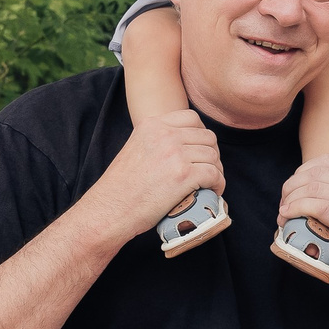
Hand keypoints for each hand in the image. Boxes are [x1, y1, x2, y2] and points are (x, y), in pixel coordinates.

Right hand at [80, 110, 221, 242]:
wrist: (110, 209)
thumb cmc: (121, 187)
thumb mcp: (136, 148)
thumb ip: (157, 141)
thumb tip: (184, 145)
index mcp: (152, 125)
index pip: (191, 118)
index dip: (201, 136)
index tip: (199, 152)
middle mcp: (164, 134)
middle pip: (207, 137)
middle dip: (212, 155)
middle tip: (208, 171)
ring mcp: (175, 153)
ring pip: (213, 156)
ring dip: (216, 171)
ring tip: (210, 184)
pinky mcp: (184, 175)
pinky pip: (214, 174)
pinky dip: (218, 184)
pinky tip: (213, 192)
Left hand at [276, 154, 328, 293]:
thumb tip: (295, 188)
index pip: (324, 162)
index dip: (300, 173)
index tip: (290, 191)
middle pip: (316, 173)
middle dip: (292, 186)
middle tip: (283, 204)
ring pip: (314, 188)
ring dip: (291, 199)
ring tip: (283, 214)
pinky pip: (318, 206)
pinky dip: (297, 208)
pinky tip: (288, 215)